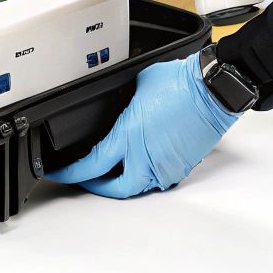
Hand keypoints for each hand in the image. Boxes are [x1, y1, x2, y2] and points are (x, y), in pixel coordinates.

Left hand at [44, 56, 239, 197]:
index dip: (71, 173)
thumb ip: (122, 101)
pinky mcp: (181, 166)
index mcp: (129, 138)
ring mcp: (165, 166)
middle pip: (114, 189)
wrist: (213, 91)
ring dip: (123, 181)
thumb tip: (118, 105)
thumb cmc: (180, 83)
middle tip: (85, 179)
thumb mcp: (136, 86)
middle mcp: (146, 158)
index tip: (59, 173)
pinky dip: (145, 173)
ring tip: (113, 171)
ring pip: (138, 186)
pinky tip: (141, 162)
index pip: (91, 166)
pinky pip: (158, 178)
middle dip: (96, 187)